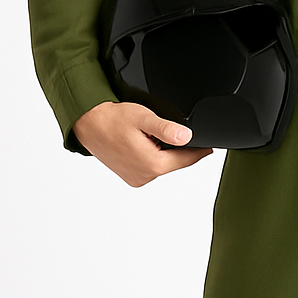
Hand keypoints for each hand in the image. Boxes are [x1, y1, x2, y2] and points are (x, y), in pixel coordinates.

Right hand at [72, 101, 212, 186]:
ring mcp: (136, 178)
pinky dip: (152, 156)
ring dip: (163, 152)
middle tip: (172, 132)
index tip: (209, 147)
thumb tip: (187, 136)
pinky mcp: (130, 177)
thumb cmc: (112, 120)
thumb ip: (166, 128)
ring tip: (151, 135)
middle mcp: (145, 176)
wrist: (88, 124)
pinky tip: (144, 143)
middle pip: (174, 162)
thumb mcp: (143, 118)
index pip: (185, 159)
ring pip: (162, 165)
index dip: (199, 151)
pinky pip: (150, 167)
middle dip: (178, 149)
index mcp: (151, 164)